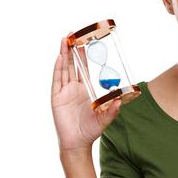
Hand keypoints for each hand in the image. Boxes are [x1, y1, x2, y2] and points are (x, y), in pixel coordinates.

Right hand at [51, 36, 121, 150]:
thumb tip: (121, 101)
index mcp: (86, 89)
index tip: (86, 42)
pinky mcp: (57, 97)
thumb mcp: (105, 119)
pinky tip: (60, 57)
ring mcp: (65, 91)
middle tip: (73, 34)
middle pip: (73, 64)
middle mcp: (75, 88)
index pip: (85, 68)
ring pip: (64, 68)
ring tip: (65, 39)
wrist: (77, 143)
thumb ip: (112, 110)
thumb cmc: (91, 130)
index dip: (84, 55)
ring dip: (64, 54)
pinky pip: (57, 80)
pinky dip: (58, 68)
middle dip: (72, 49)